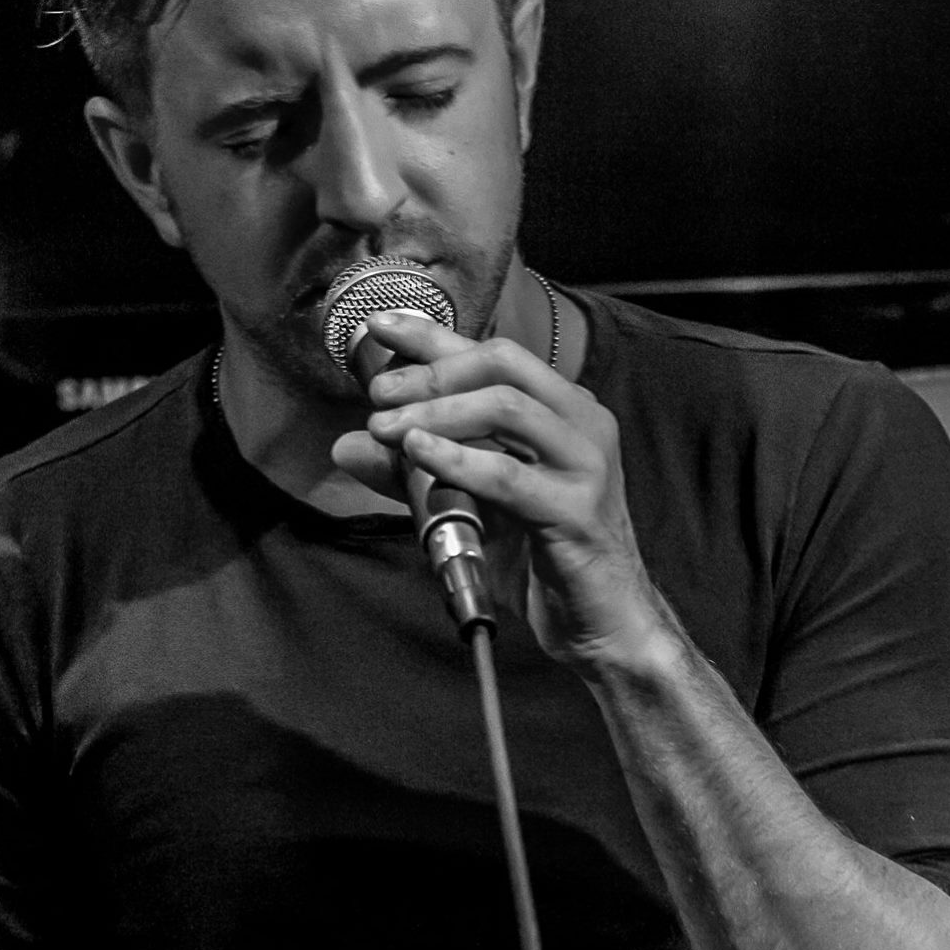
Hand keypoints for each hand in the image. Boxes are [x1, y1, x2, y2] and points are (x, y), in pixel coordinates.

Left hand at [330, 311, 660, 670]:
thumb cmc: (541, 559)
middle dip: (431, 372)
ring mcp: (586, 465)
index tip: (380, 325)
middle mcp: (582, 425)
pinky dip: (457, 460)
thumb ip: (415, 471)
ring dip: (436, 412)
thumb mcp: (471, 504)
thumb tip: (348, 446)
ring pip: (506, 408)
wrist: (600, 623)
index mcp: (562, 411)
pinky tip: (419, 454)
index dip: (434, 335)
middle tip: (378, 394)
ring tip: (387, 428)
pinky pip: (509, 476)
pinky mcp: (578, 512)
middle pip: (501, 366)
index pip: (494, 354)